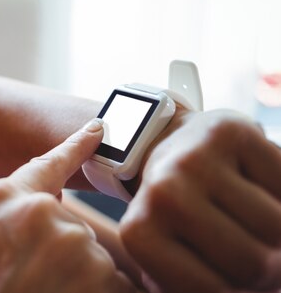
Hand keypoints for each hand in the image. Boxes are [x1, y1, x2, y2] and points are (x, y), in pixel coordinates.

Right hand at [0, 119, 138, 292]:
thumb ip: (10, 217)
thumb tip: (45, 204)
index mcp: (5, 199)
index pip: (47, 165)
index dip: (74, 147)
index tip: (96, 129)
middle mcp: (40, 211)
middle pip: (74, 232)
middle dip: (66, 261)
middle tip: (35, 285)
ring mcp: (72, 241)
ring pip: (96, 262)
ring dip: (83, 285)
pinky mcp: (100, 274)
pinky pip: (118, 287)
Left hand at [120, 109, 280, 292]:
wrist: (170, 146)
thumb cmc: (178, 212)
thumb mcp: (176, 256)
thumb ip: (201, 282)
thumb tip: (263, 288)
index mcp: (140, 233)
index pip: (214, 291)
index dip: (240, 292)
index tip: (235, 278)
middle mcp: (163, 191)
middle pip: (252, 262)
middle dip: (268, 267)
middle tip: (260, 253)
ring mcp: (194, 158)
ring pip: (277, 226)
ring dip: (279, 233)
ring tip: (260, 226)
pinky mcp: (228, 131)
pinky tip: (261, 191)